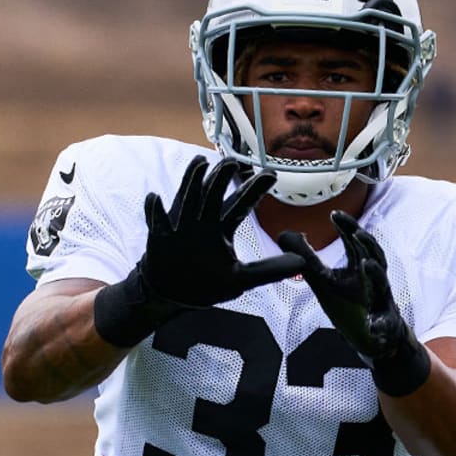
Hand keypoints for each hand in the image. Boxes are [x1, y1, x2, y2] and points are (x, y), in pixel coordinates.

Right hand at [141, 155, 303, 305]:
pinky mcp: (161, 237)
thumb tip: (300, 263)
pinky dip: (155, 210)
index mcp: (222, 227)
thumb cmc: (207, 282)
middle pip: (214, 195)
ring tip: (200, 162)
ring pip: (187, 198)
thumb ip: (269, 270)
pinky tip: (156, 198)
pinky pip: (157, 221)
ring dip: (192, 181)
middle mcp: (203, 221)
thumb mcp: (241, 279)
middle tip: (233, 161)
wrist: (174, 294)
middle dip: (223, 178)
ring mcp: (181, 227)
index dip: (255, 190)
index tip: (271, 175)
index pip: (241, 205)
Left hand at [279, 211, 430, 395]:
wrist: (373, 338)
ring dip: (376, 274)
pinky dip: (380, 325)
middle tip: (356, 233)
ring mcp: (381, 302)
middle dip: (367, 244)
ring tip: (366, 264)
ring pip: (383, 285)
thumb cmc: (351, 304)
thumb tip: (284, 234)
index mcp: (359, 268)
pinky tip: (374, 326)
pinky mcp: (385, 325)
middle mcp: (373, 280)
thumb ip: (307, 260)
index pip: (355, 243)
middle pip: (375, 256)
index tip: (334, 214)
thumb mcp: (325, 281)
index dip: (347, 227)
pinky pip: (385, 324)